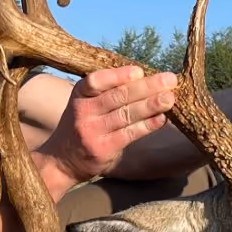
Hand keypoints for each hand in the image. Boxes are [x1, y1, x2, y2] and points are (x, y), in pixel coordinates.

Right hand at [33, 66, 177, 193]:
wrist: (62, 160)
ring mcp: (92, 131)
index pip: (96, 81)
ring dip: (151, 105)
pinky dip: (147, 125)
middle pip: (117, 96)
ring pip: (126, 115)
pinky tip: (161, 118)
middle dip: (146, 87)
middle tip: (170, 79)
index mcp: (79, 94)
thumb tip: (146, 77)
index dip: (118, 75)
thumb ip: (108, 91)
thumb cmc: (82, 124)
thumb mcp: (85, 103)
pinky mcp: (102, 149)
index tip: (139, 71)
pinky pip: (129, 134)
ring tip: (170, 98)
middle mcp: (83, 112)